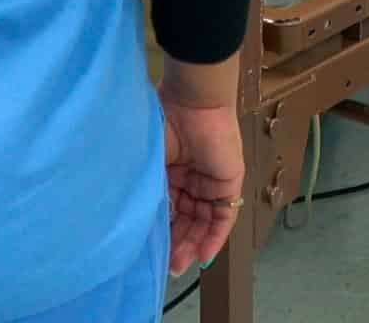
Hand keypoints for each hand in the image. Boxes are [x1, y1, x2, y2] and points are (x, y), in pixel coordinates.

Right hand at [161, 98, 243, 277]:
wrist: (191, 101)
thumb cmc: (161, 125)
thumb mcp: (150, 165)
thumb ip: (149, 193)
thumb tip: (138, 227)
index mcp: (170, 172)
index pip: (168, 211)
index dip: (162, 233)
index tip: (151, 255)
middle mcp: (191, 179)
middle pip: (187, 220)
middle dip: (177, 245)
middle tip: (168, 267)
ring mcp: (211, 181)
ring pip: (203, 222)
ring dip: (194, 245)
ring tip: (180, 265)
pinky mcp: (230, 181)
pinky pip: (224, 216)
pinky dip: (214, 238)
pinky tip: (203, 256)